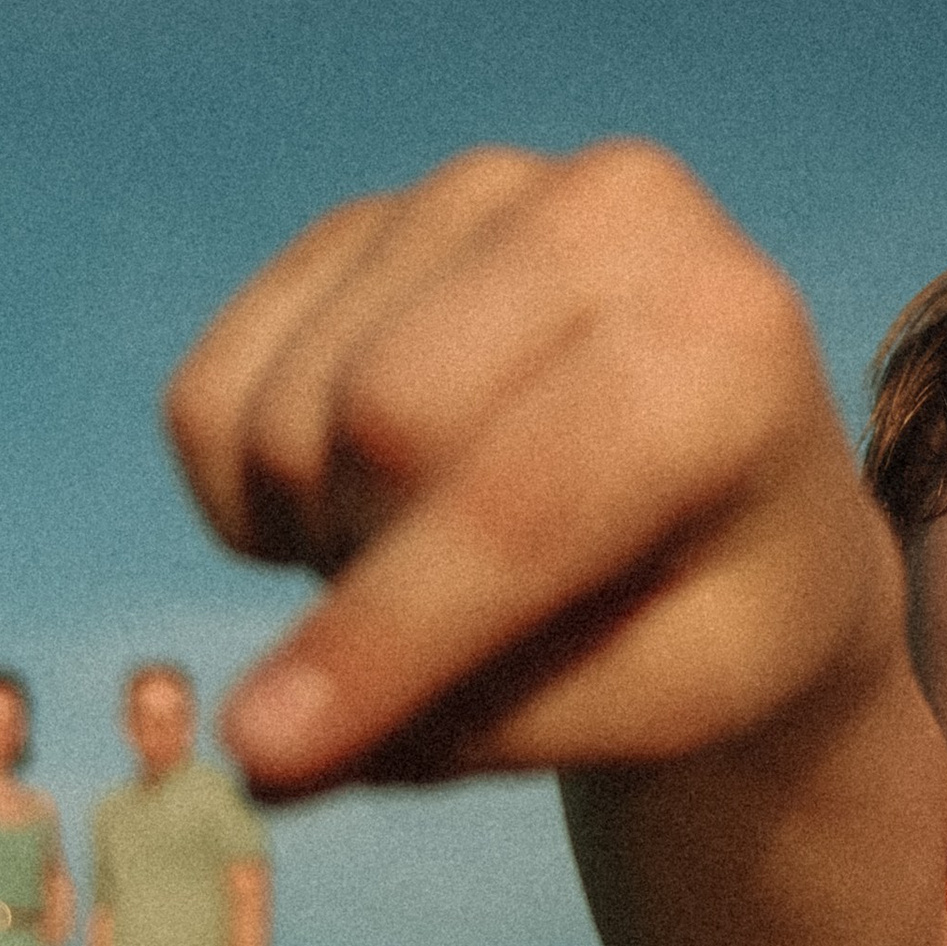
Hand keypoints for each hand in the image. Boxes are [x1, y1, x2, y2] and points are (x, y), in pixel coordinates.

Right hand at [165, 140, 902, 796]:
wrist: (729, 492)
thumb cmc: (715, 611)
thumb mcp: (665, 702)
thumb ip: (484, 728)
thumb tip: (257, 752)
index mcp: (731, 346)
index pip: (520, 498)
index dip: (387, 637)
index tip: (274, 754)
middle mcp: (615, 216)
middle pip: (379, 424)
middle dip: (368, 580)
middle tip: (442, 647)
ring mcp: (485, 191)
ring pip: (284, 411)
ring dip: (318, 543)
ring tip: (435, 566)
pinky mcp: (374, 218)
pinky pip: (215, 387)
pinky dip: (245, 497)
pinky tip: (359, 510)